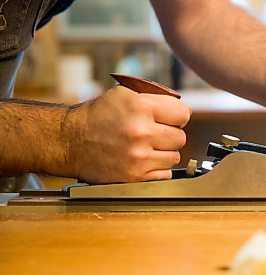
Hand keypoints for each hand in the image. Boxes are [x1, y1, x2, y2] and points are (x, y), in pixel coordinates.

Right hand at [63, 86, 190, 183]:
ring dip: (164, 154)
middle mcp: (141, 132)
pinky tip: (143, 161)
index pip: (183, 114)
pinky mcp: (134, 177)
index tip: (170, 120)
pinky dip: (157, 169)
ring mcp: (138, 156)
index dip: (177, 117)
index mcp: (140, 107)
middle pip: (180, 138)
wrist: (69, 141)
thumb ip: (156, 98)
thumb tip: (184, 111)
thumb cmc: (98, 116)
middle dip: (170, 135)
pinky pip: (164, 174)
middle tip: (155, 135)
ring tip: (146, 148)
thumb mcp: (124, 94)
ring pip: (174, 157)